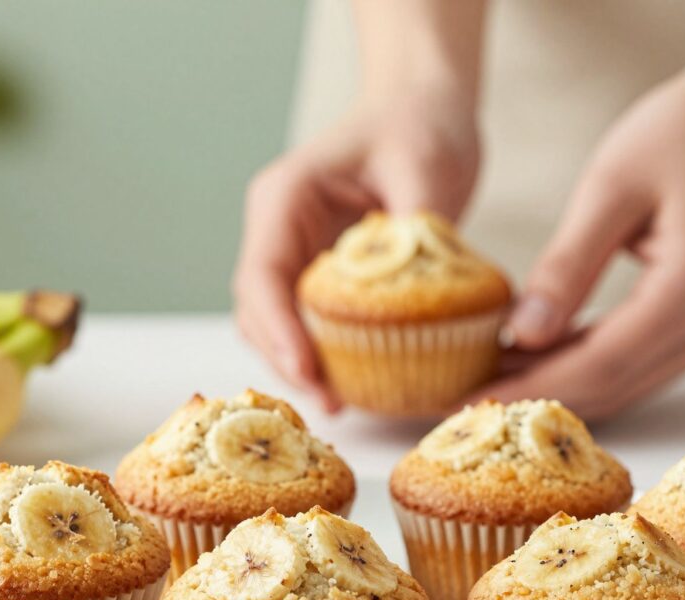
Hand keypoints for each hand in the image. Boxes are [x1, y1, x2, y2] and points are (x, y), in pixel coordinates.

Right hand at [232, 88, 479, 411]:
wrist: (423, 110)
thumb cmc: (419, 126)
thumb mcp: (426, 168)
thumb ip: (415, 230)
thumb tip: (413, 295)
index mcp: (285, 199)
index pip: (264, 276)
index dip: (280, 331)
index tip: (308, 372)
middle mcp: (277, 230)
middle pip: (259, 312)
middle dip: (287, 362)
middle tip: (331, 405)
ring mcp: (293, 254)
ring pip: (275, 325)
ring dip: (300, 366)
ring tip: (341, 405)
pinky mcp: (317, 274)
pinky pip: (307, 324)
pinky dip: (322, 356)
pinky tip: (354, 383)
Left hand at [475, 75, 684, 419]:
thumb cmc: (682, 134)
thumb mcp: (609, 188)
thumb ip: (566, 267)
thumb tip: (521, 335)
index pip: (602, 362)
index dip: (532, 388)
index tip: (472, 403)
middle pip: (613, 384)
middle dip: (537, 397)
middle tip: (468, 399)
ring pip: (626, 383)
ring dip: (560, 386)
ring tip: (491, 376)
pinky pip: (640, 365)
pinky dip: (587, 366)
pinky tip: (537, 356)